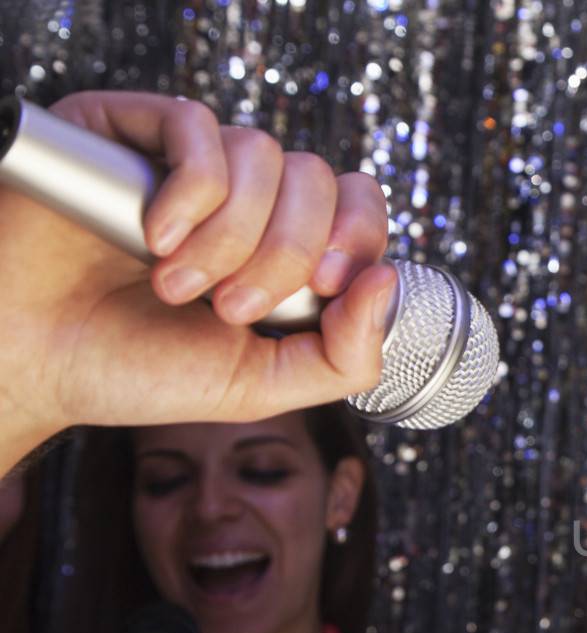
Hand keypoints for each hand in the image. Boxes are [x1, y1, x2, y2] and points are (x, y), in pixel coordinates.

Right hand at [0, 91, 394, 472]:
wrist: (31, 359)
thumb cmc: (136, 368)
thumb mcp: (262, 385)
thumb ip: (345, 357)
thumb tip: (386, 281)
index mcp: (285, 245)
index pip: (360, 205)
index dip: (357, 240)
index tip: (321, 291)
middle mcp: (247, 195)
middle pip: (320, 181)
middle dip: (285, 257)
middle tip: (228, 309)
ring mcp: (191, 159)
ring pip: (264, 156)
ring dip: (230, 237)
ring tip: (173, 284)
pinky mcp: (133, 128)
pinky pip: (199, 128)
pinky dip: (192, 191)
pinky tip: (154, 236)